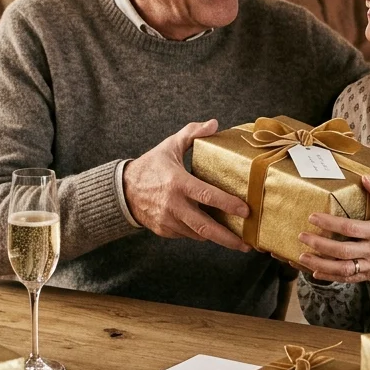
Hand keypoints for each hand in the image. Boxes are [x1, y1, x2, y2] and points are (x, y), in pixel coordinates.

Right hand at [122, 120, 250, 250]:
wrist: (122, 189)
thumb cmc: (150, 166)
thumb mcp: (170, 146)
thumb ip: (192, 133)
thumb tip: (214, 124)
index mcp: (177, 183)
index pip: (206, 196)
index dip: (227, 204)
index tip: (246, 210)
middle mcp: (173, 205)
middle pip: (205, 227)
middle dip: (228, 238)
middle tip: (247, 244)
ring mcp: (167, 221)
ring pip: (198, 234)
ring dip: (216, 236)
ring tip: (235, 238)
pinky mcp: (164, 231)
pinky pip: (187, 235)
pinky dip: (199, 233)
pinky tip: (210, 229)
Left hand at [295, 177, 369, 284]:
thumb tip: (365, 177)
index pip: (350, 228)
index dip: (330, 224)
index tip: (313, 217)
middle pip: (342, 251)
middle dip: (319, 245)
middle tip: (301, 237)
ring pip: (343, 268)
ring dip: (320, 264)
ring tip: (302, 257)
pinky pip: (349, 278)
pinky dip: (331, 277)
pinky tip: (315, 272)